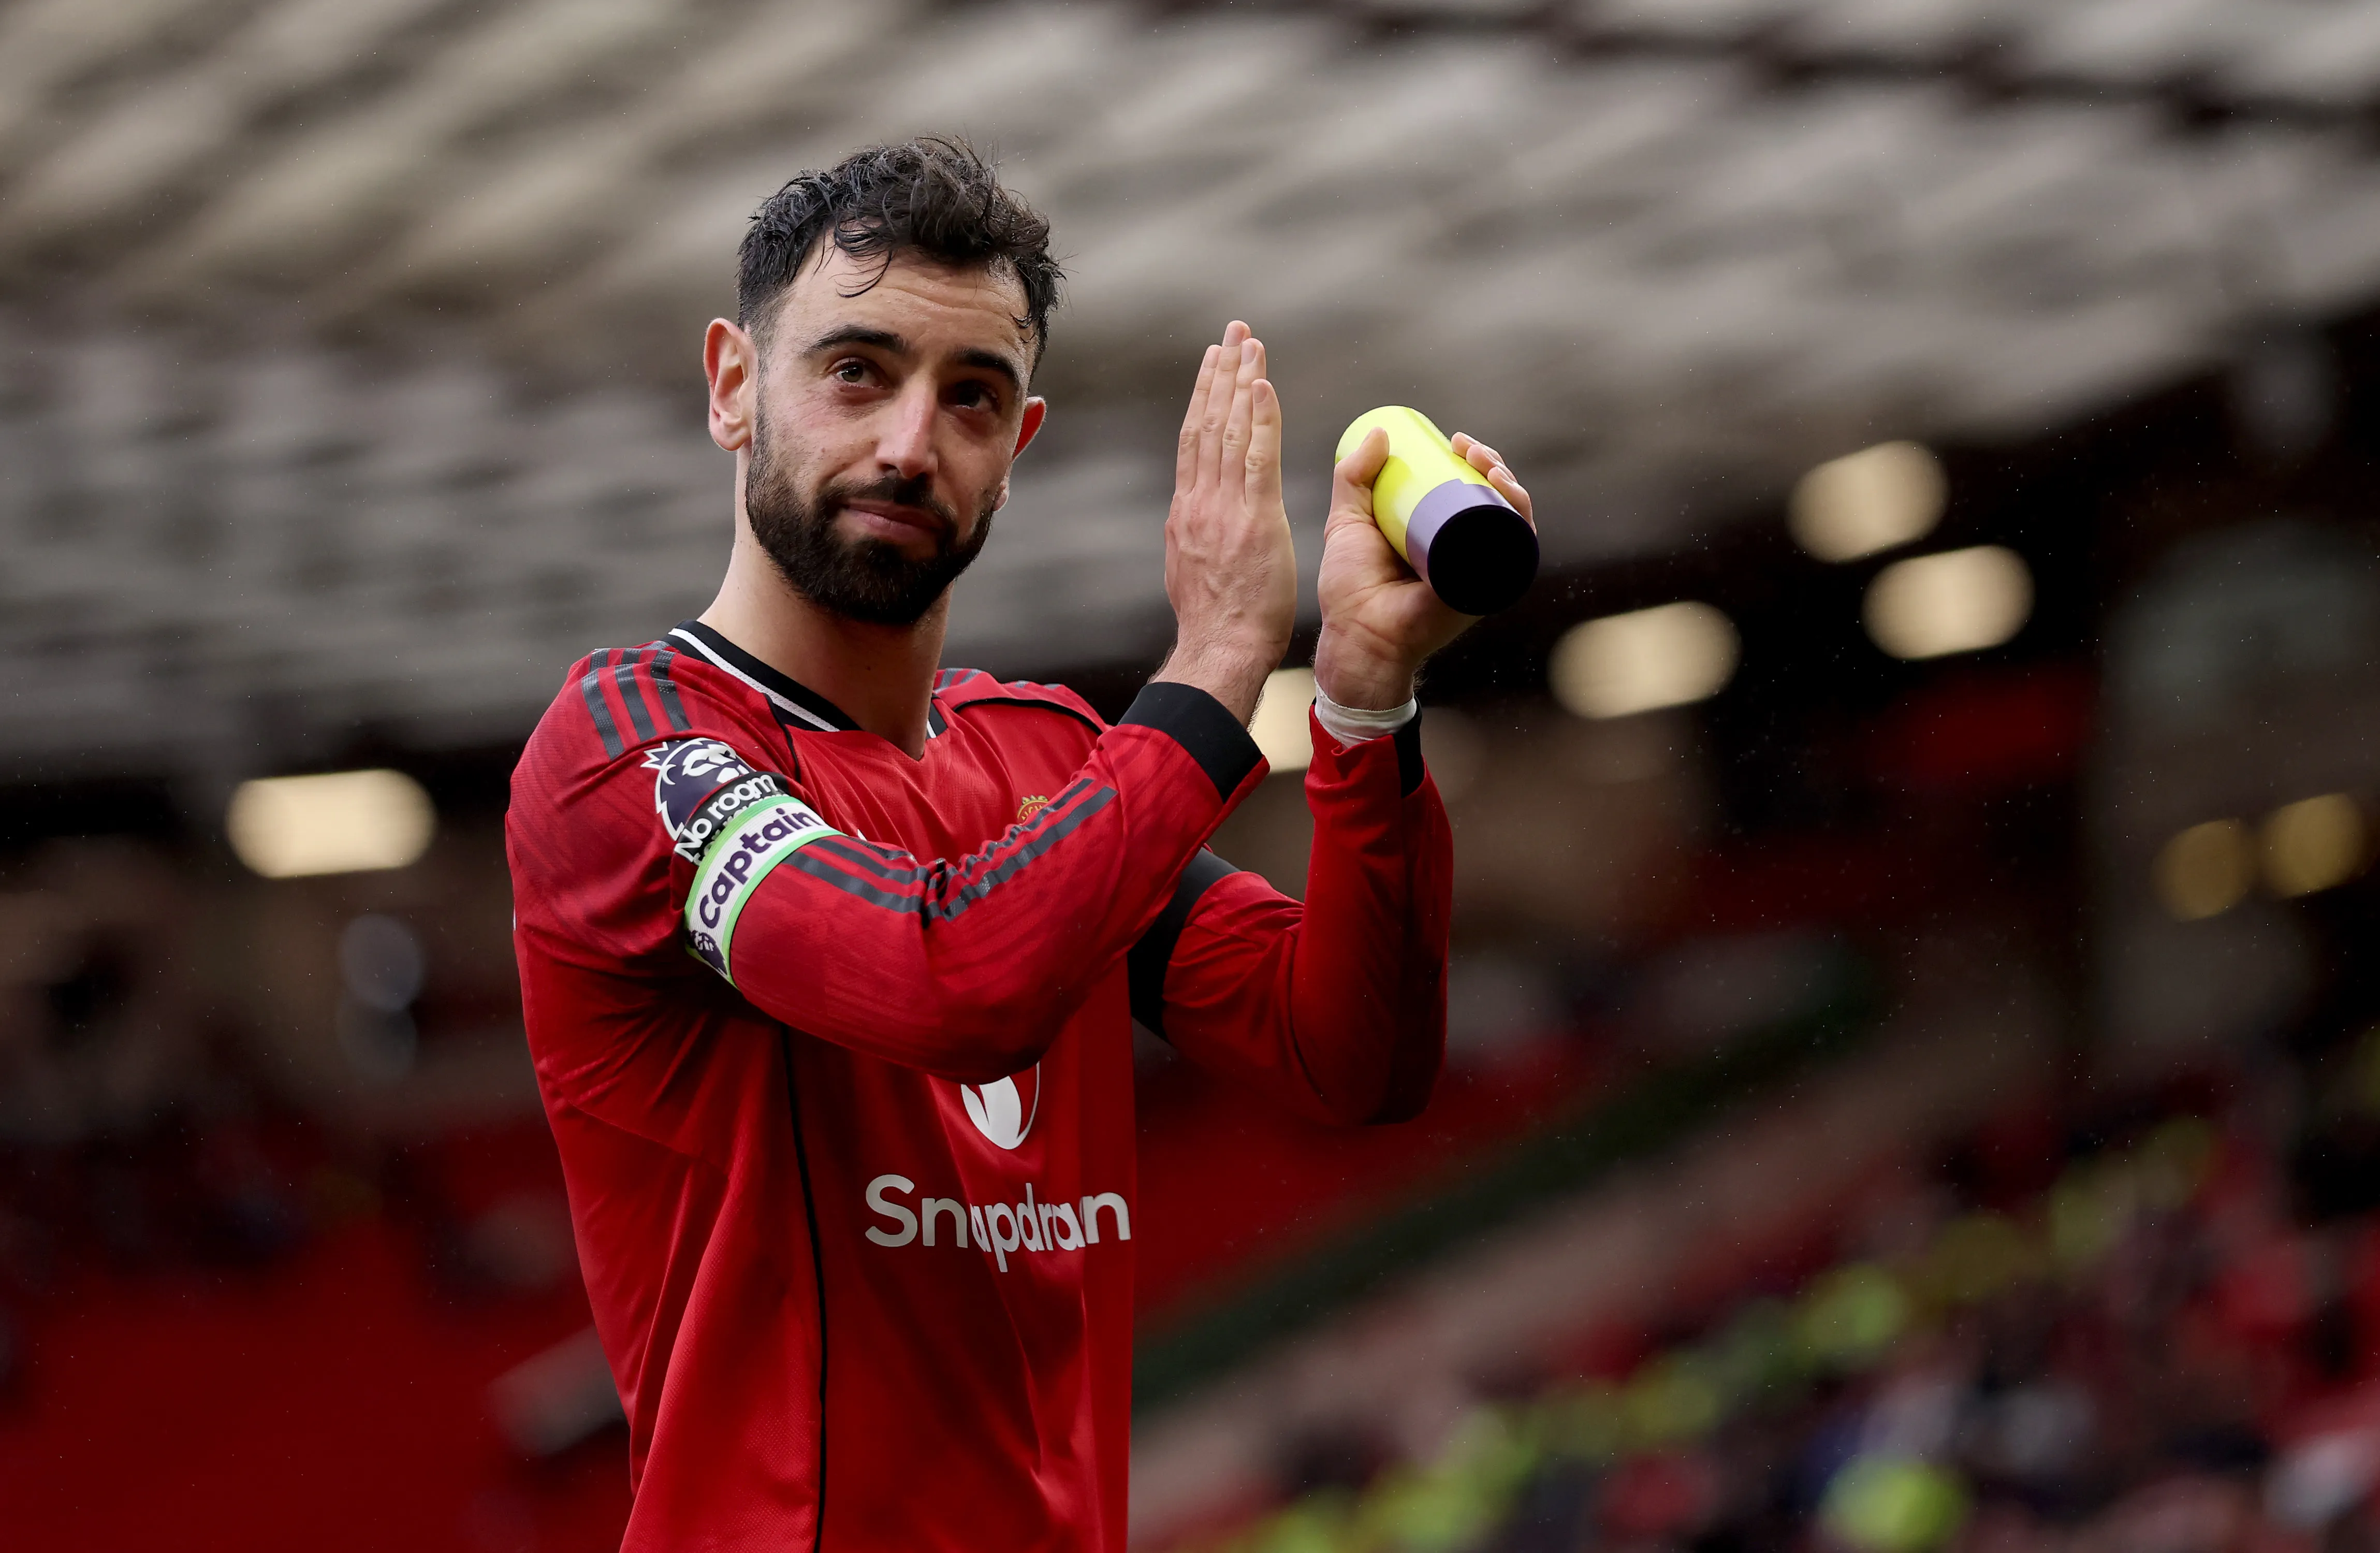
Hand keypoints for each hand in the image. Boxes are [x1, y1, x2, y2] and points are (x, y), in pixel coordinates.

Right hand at [1152, 321, 1295, 725]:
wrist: (1219, 650)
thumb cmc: (1216, 625)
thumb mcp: (1193, 571)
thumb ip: (1196, 537)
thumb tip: (1193, 526)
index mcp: (1186, 512)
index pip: (1195, 440)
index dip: (1205, 397)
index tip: (1214, 363)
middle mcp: (1199, 500)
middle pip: (1208, 422)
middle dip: (1221, 373)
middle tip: (1233, 333)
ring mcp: (1222, 507)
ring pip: (1229, 429)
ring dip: (1241, 380)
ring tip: (1248, 342)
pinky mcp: (1252, 517)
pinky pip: (1256, 456)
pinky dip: (1259, 417)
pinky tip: (1263, 384)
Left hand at [1313, 430, 1533, 709]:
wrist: (1357, 634)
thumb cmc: (1350, 588)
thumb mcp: (1348, 521)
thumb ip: (1353, 478)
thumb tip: (1379, 432)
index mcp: (1437, 534)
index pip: (1467, 489)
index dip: (1472, 460)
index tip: (1455, 440)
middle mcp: (1463, 551)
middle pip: (1492, 499)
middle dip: (1491, 464)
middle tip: (1468, 447)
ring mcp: (1478, 570)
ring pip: (1508, 519)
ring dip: (1509, 483)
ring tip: (1486, 463)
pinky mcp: (1487, 588)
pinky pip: (1517, 553)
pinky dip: (1519, 520)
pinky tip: (1509, 495)